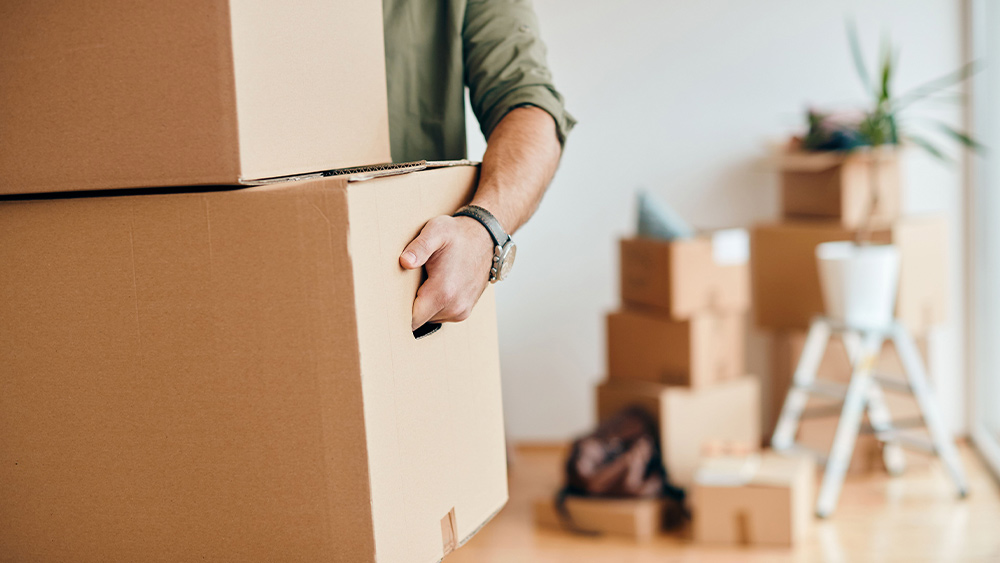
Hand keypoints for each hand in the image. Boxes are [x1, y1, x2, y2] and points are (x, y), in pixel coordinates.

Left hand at [400, 215, 494, 329]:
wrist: (485, 239)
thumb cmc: (458, 235)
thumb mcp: (437, 231)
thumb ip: (419, 246)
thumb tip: (405, 261)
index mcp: (443, 292)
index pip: (412, 320)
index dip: (397, 311)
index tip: (389, 299)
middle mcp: (454, 307)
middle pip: (419, 320)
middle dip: (409, 306)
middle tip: (405, 285)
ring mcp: (460, 312)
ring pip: (429, 319)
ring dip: (422, 306)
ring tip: (423, 283)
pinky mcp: (463, 312)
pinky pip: (440, 315)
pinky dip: (434, 306)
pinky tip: (434, 287)